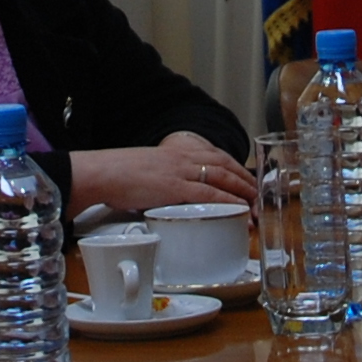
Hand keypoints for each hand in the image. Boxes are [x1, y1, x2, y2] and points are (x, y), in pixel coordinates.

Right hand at [65, 133, 259, 215]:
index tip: (246, 178)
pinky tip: (239, 209)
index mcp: (176, 152)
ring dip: (243, 191)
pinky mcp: (176, 187)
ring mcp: (181, 171)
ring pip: (223, 177)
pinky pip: (210, 193)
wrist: (102, 172)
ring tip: (256, 205)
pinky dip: (228, 201)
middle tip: (259, 195)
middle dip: (246, 180)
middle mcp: (183, 158)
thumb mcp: (146, 171)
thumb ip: (162, 179)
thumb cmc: (117, 174)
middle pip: (225, 165)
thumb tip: (166, 195)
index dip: (235, 167)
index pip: (214, 155)